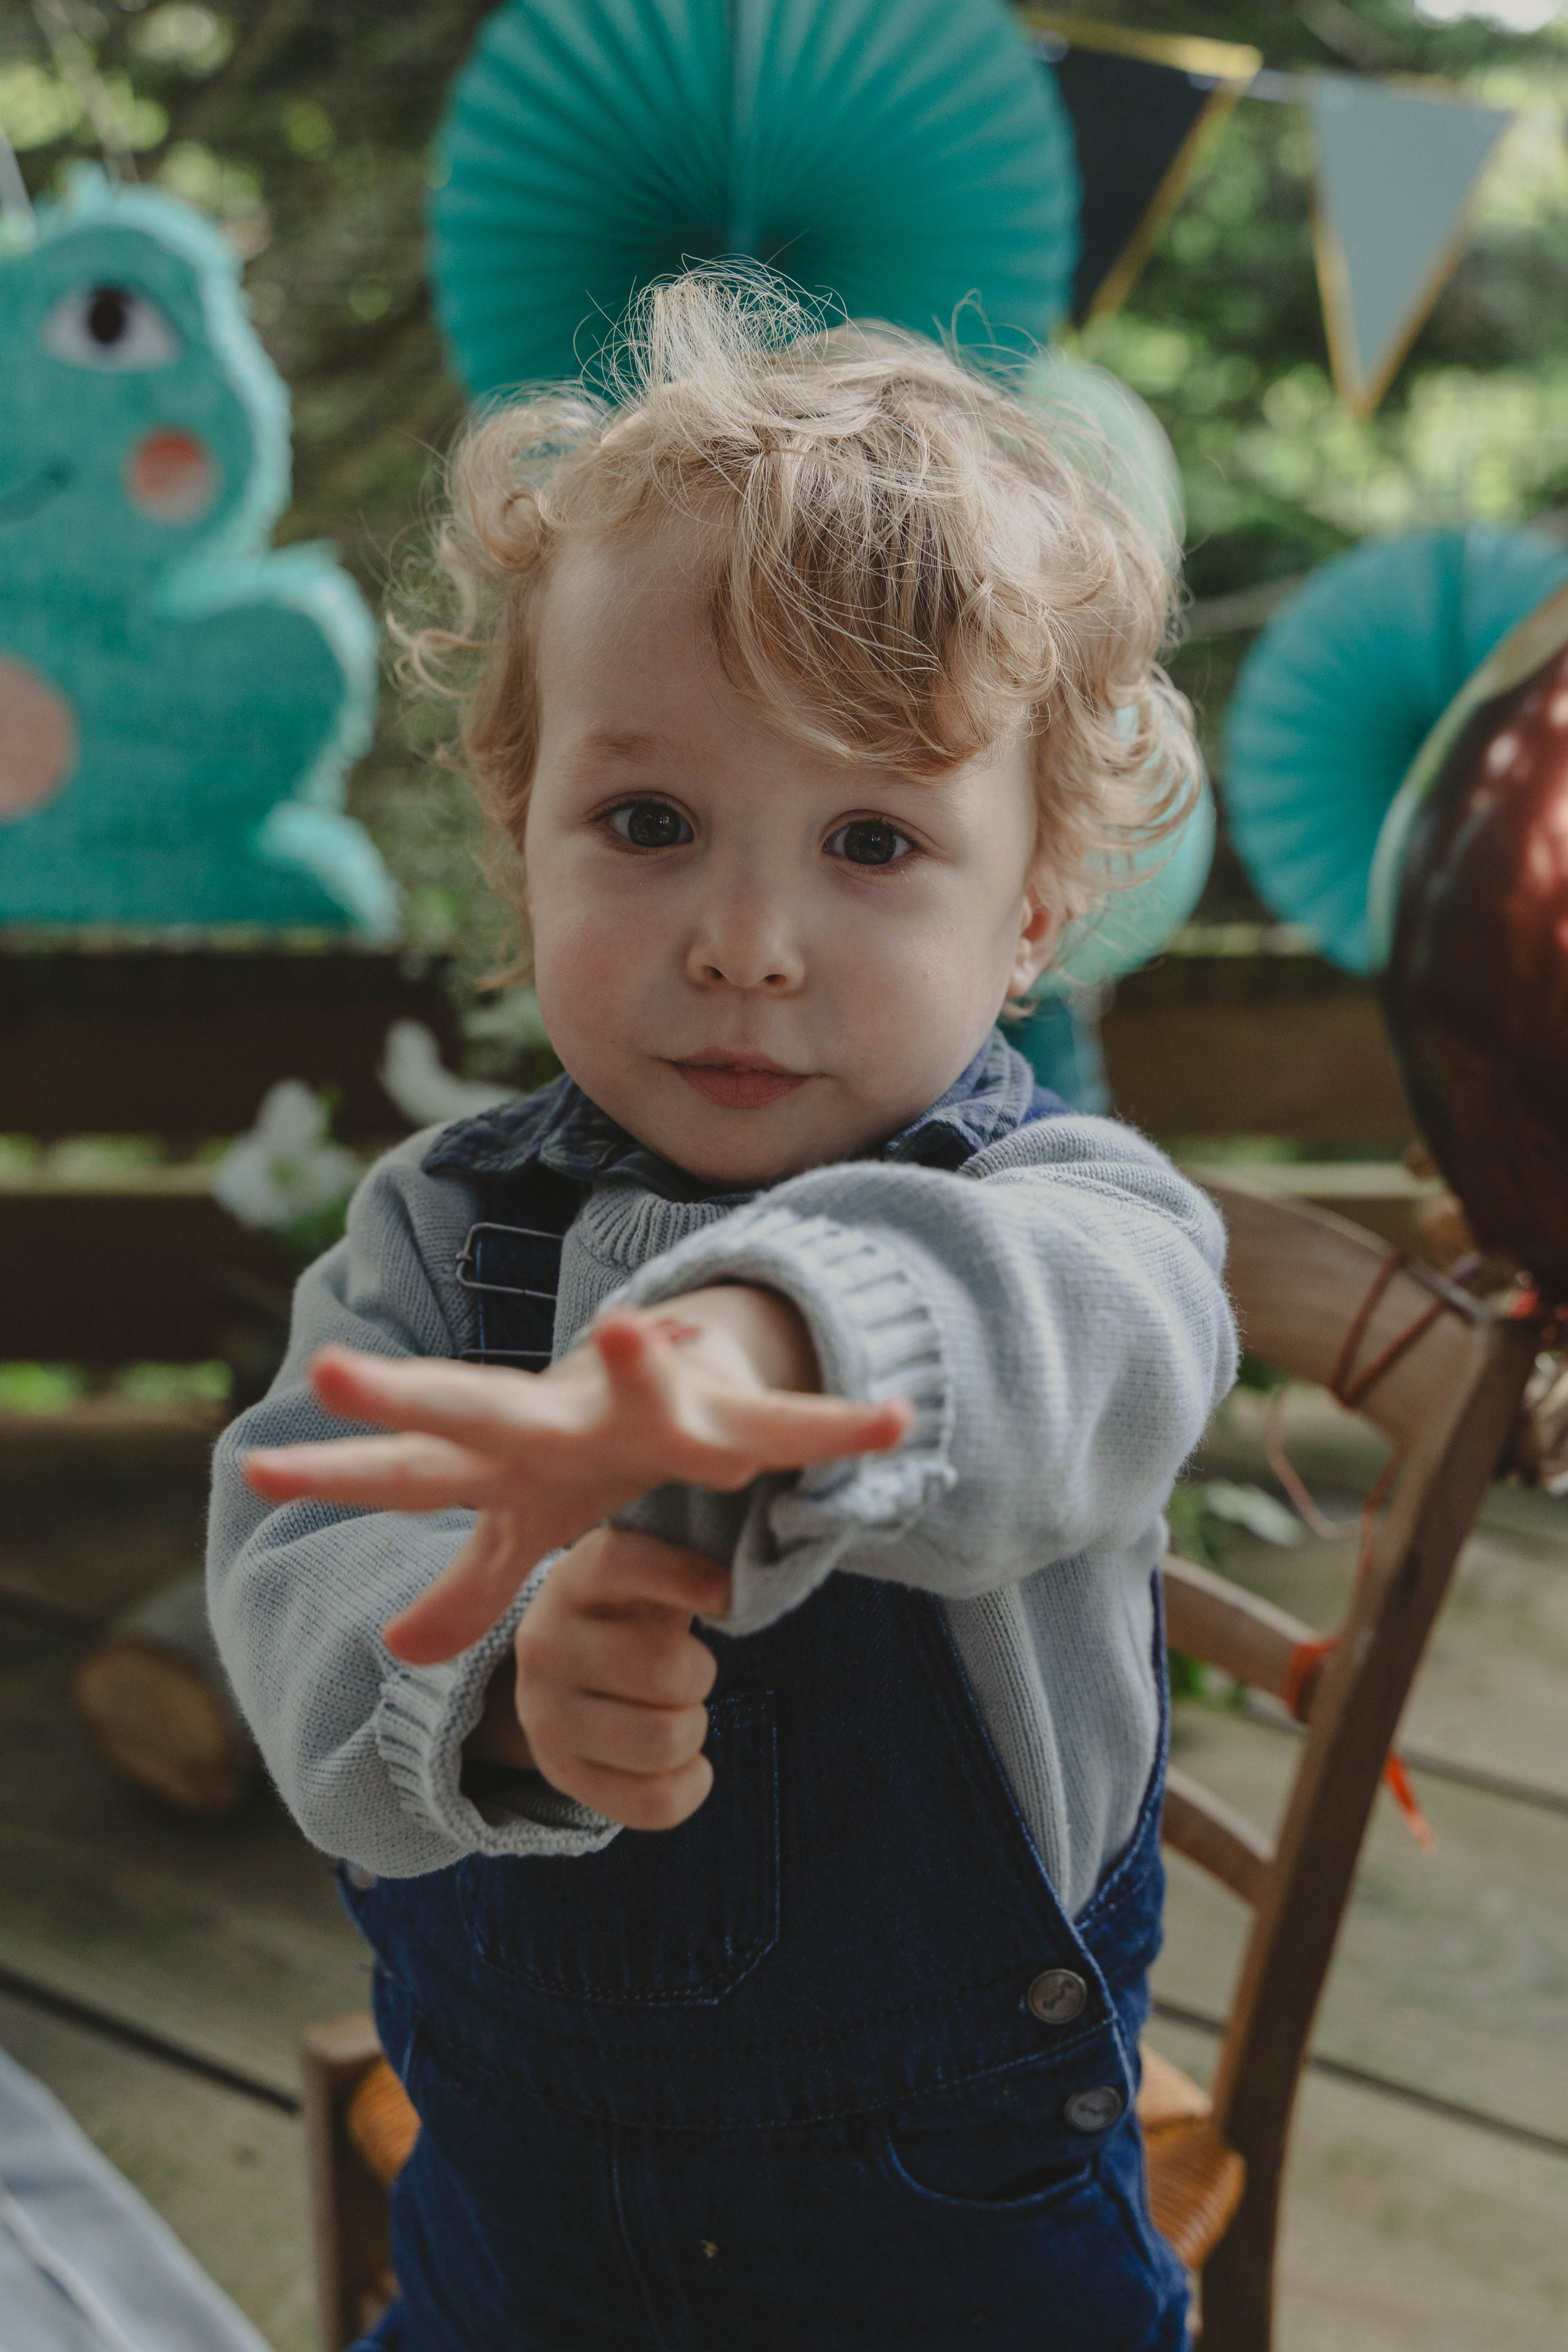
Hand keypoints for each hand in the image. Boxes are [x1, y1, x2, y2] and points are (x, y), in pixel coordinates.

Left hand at [244, 1287, 910, 1663]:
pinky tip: (893, 1421)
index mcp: (509, 1453)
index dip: (337, 1469)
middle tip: (332, 1374)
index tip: (257, 1469)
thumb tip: (395, 1652)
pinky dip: (837, 1424)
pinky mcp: (735, 1405)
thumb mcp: (527, 1527)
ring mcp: (646, 1402)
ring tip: (627, 1333)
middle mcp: (562, 1416)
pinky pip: (788, 1419)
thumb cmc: (589, 1455)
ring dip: (631, 1359)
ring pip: (632, 1381)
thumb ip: (465, 1583)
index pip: (408, 1468)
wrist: (681, 1375)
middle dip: (408, 1396)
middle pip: (471, 1408)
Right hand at [472, 1526, 728, 1829]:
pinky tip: (684, 1762)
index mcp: (571, 1580)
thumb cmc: (631, 1611)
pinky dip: (690, 1785)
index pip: (620, 1563)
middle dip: (701, 1674)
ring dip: (693, 1729)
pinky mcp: (563, 1776)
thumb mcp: (647, 1572)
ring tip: (679, 1711)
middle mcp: (545, 1646)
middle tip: (692, 1670)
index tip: (725, 1593)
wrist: (565, 1667)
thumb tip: (732, 1584)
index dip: (682, 1576)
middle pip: (666, 1669)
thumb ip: (685, 1559)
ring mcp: (546, 1717)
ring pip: (664, 1742)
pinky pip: (657, 1804)